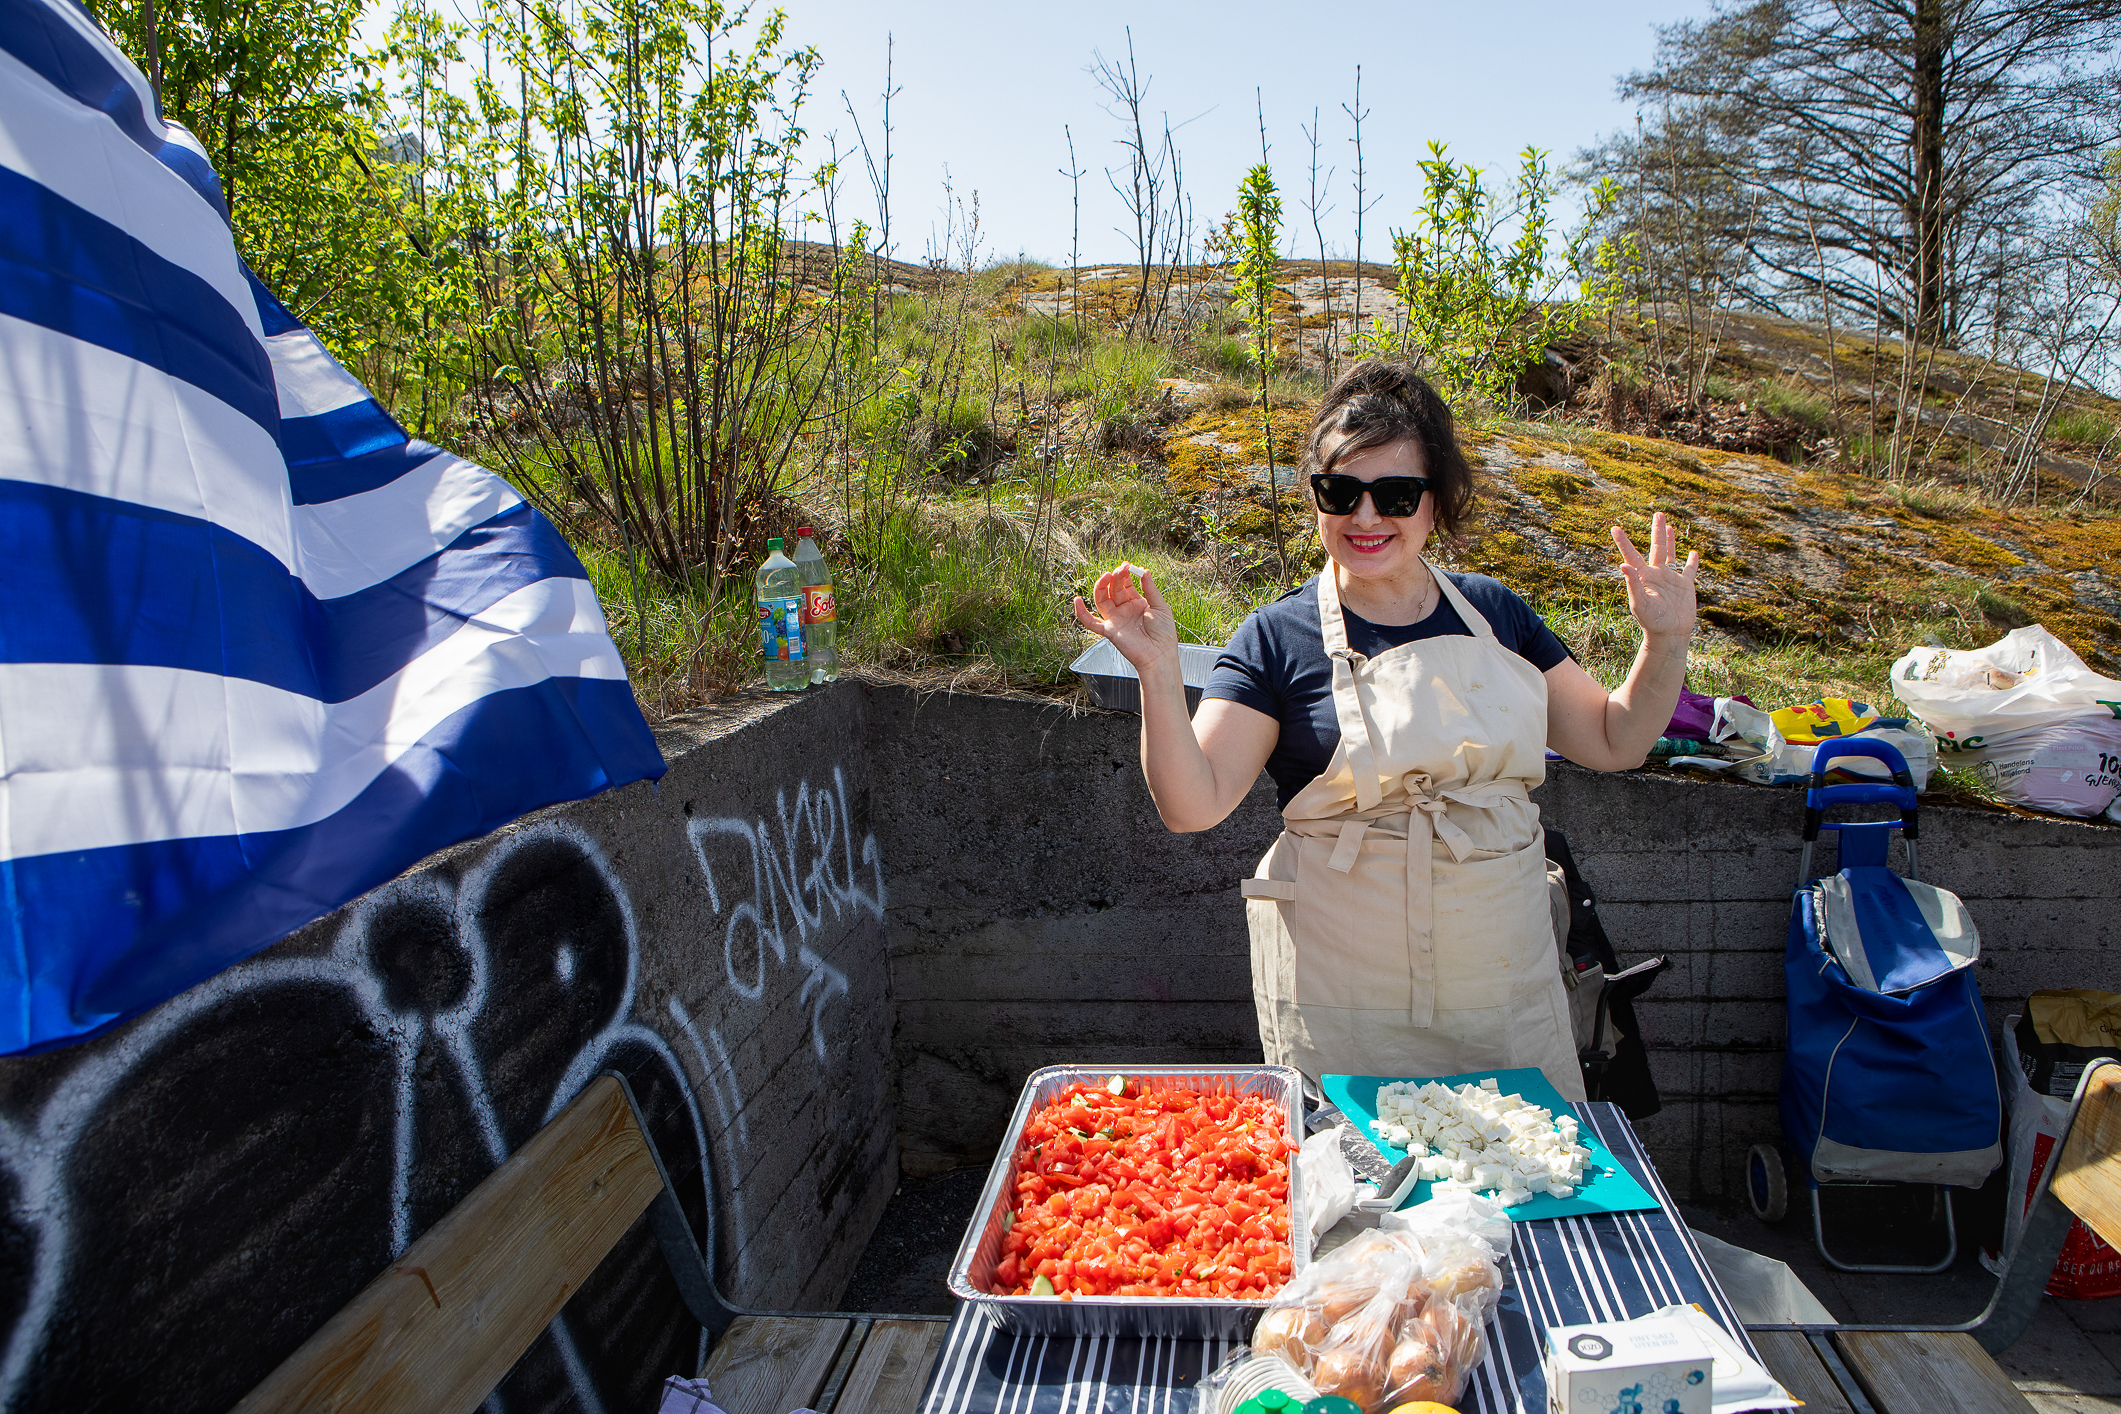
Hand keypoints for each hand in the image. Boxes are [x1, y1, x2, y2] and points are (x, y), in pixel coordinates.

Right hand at [1072, 562, 1180, 672]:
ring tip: (1107, 576)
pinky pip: (1091, 622)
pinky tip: (1077, 601)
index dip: (1125, 574)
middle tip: (1121, 570)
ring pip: (1101, 600)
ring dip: (1101, 587)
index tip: (1128, 566)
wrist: (1160, 654)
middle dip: (1116, 578)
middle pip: (1113, 589)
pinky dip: (1081, 613)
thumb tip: (1145, 572)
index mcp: (1137, 603)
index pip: (1126, 584)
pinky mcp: (1109, 630)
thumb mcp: (1161, 607)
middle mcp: (1124, 610)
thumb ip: (1151, 589)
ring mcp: (1115, 619)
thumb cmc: (1163, 634)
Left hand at [1611, 511, 1698, 641]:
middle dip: (1656, 531)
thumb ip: (1633, 584)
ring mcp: (1671, 579)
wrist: (1669, 635)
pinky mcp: (1685, 586)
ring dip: (1670, 541)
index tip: (1615, 528)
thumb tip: (1623, 565)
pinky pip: (1689, 571)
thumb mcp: (1640, 603)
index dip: (1624, 542)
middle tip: (1657, 513)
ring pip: (1671, 555)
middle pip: (1656, 548)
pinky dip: (1691, 562)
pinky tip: (1693, 553)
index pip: (1631, 555)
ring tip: (1668, 526)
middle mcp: (1656, 575)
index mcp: (1643, 577)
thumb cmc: (1651, 621)